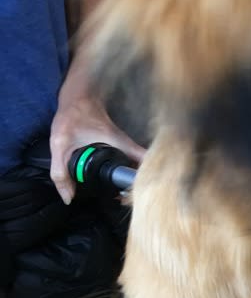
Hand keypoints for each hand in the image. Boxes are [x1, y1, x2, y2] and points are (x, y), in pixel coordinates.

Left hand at [49, 78, 144, 203]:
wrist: (78, 97)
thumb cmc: (72, 117)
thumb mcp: (60, 144)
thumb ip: (60, 172)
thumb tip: (68, 198)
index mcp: (120, 144)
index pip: (144, 165)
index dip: (141, 184)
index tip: (129, 196)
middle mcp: (129, 146)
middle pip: (143, 171)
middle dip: (135, 189)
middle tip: (122, 200)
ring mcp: (127, 146)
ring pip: (138, 169)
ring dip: (132, 183)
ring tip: (121, 196)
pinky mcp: (123, 147)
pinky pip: (132, 164)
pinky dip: (127, 176)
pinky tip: (117, 184)